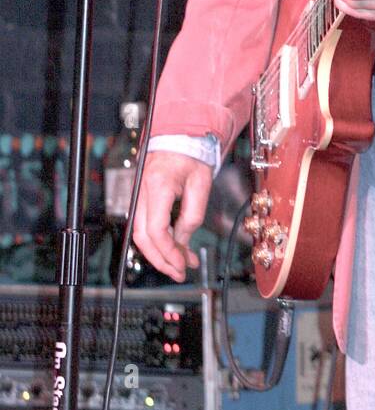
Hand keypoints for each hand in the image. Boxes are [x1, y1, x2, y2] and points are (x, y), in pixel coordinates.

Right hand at [133, 152, 213, 283]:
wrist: (179, 136)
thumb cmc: (191, 155)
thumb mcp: (201, 185)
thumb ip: (192, 215)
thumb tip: (183, 242)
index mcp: (158, 187)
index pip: (156, 230)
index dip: (168, 252)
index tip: (182, 264)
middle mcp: (142, 192)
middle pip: (142, 237)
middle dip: (161, 260)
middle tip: (179, 273)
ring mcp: (138, 195)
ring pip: (140, 234)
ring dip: (158, 253)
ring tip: (179, 265)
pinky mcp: (141, 198)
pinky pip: (143, 225)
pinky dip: (156, 240)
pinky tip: (173, 248)